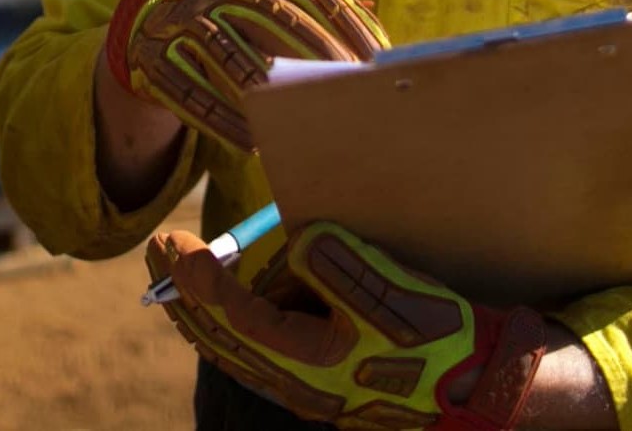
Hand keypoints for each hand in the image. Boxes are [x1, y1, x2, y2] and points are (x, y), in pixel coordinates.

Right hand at [103, 0, 387, 151]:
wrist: (152, 25)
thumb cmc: (233, 23)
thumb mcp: (265, 4)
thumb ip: (312, 13)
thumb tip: (373, 26)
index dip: (342, 20)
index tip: (373, 57)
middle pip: (269, 14)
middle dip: (313, 49)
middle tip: (345, 87)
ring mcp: (181, 22)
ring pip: (226, 51)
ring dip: (264, 87)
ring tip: (299, 117)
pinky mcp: (154, 59)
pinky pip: (191, 91)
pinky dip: (223, 119)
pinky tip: (252, 141)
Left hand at [145, 223, 548, 430]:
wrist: (475, 387)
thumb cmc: (440, 343)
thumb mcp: (398, 299)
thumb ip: (346, 269)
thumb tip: (299, 243)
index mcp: (312, 363)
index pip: (236, 320)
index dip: (200, 281)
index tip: (174, 243)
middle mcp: (297, 381)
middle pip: (220, 337)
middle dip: (182, 290)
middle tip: (155, 247)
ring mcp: (302, 384)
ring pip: (231, 346)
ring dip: (198, 306)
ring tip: (173, 267)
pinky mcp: (313, 378)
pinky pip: (252, 350)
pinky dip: (227, 321)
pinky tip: (217, 298)